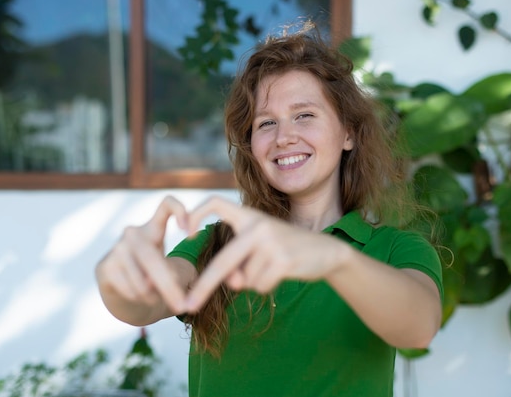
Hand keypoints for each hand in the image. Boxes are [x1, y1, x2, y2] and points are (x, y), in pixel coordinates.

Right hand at [96, 196, 188, 314]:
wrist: (126, 292)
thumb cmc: (155, 277)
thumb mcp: (170, 271)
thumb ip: (172, 274)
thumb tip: (161, 285)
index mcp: (153, 228)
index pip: (166, 204)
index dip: (181, 211)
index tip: (192, 234)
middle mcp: (132, 233)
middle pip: (154, 258)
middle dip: (169, 287)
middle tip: (182, 306)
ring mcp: (116, 249)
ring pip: (142, 281)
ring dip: (154, 296)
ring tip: (155, 296)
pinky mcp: (104, 267)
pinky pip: (129, 289)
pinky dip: (140, 299)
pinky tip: (139, 296)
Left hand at [184, 196, 344, 311]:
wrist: (326, 250)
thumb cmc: (285, 249)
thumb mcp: (259, 250)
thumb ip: (239, 263)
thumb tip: (232, 283)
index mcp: (248, 216)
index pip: (216, 203)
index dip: (196, 214)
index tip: (184, 231)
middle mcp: (257, 225)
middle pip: (222, 261)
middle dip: (204, 286)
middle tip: (188, 307)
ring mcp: (271, 242)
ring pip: (244, 279)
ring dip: (254, 281)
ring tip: (274, 266)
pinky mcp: (283, 260)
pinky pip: (260, 285)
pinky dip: (266, 286)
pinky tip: (282, 273)